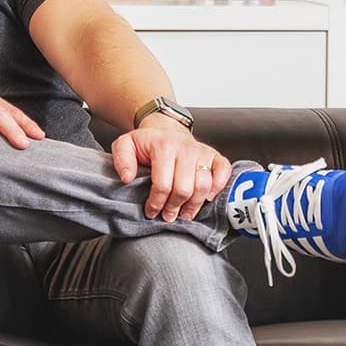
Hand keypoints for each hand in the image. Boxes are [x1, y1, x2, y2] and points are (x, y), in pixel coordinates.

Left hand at [110, 118, 231, 222]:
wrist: (166, 129)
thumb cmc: (147, 143)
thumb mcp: (125, 145)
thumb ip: (121, 160)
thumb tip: (127, 178)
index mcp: (163, 146)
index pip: (162, 184)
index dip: (156, 203)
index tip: (151, 211)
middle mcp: (185, 148)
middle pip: (184, 189)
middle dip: (174, 207)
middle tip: (167, 216)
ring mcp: (202, 152)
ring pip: (204, 186)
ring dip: (194, 205)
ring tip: (184, 214)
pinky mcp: (215, 155)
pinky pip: (224, 172)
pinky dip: (219, 187)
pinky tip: (208, 198)